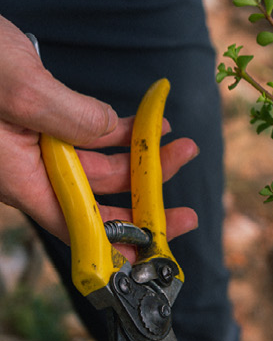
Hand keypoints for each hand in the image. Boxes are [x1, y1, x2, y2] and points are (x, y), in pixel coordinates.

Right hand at [0, 15, 197, 248]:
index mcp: (17, 176)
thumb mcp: (21, 88)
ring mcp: (34, 147)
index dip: (118, 244)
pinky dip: (120, 133)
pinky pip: (88, 137)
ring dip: (141, 159)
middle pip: (97, 201)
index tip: (155, 252)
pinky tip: (148, 124)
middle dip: (144, 201)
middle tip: (187, 209)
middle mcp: (27, 169)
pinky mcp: (39, 123)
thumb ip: (72, 118)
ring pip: (98, 167)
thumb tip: (110, 132)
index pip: (76, 227)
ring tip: (179, 145)